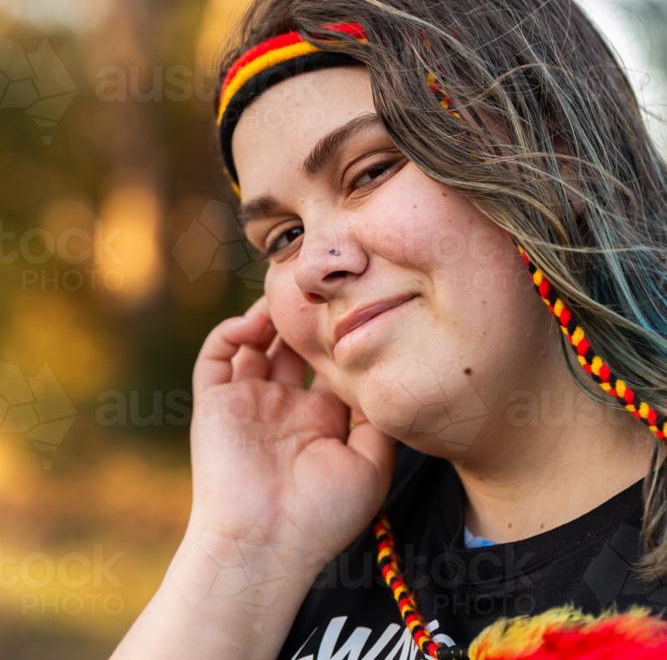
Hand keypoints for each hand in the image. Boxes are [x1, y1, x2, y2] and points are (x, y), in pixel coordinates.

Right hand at [110, 298, 394, 659]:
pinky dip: (230, 332)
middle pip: (292, 345)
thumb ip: (379, 417)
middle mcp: (284, 405)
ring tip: (283, 296)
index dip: (338, 335)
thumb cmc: (322, 515)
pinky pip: (216, 356)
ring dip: (266, 316)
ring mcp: (249, 401)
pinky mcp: (216, 403)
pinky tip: (253, 323)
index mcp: (321, 419)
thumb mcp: (371, 465)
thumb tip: (384, 372)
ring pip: (254, 342)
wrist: (265, 546)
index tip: (353, 304)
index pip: (329, 363)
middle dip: (302, 317)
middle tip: (316, 287)